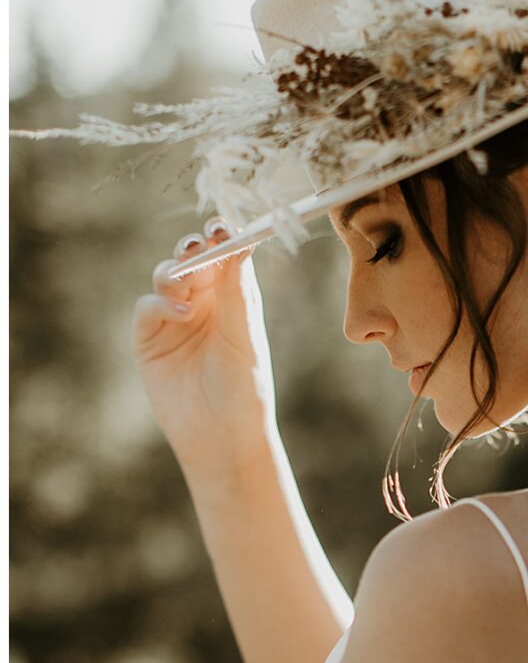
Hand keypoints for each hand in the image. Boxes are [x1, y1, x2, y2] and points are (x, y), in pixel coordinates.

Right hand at [132, 220, 278, 480]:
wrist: (221, 437)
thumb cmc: (245, 390)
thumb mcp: (244, 338)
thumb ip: (238, 293)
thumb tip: (240, 243)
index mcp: (233, 299)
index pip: (226, 256)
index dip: (223, 237)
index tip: (223, 224)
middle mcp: (203, 303)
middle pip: (192, 259)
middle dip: (194, 247)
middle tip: (200, 241)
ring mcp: (173, 318)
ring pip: (166, 276)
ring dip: (176, 272)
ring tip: (188, 284)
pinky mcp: (149, 338)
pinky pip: (147, 306)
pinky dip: (160, 302)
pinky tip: (180, 312)